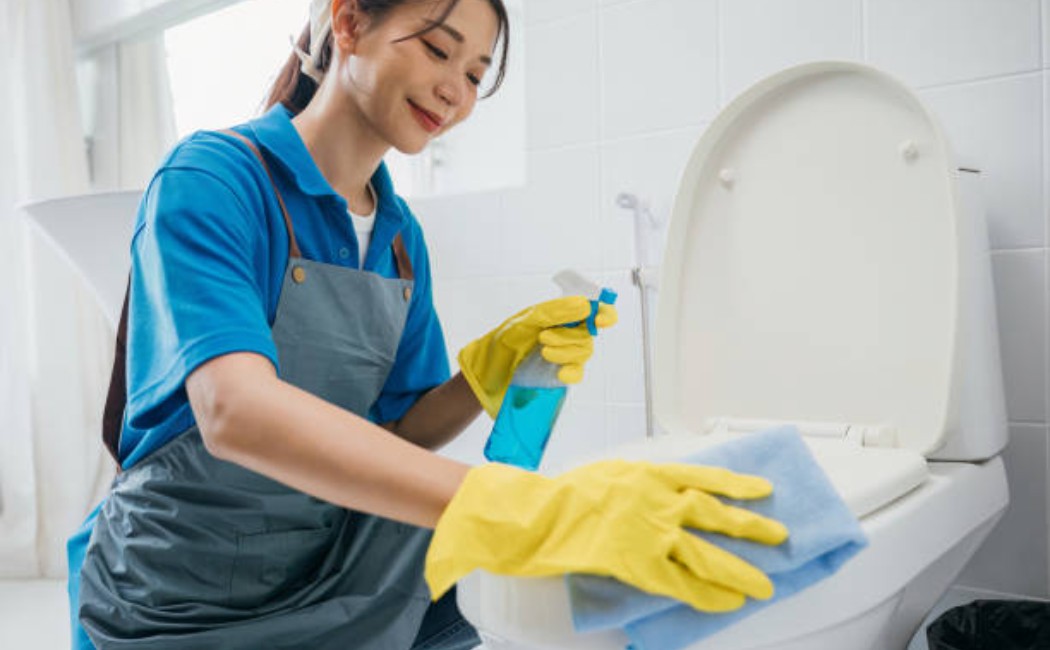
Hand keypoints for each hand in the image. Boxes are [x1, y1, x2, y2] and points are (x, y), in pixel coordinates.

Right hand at [425, 460, 788, 611]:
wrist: (540, 514)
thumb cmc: (568, 492)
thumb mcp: (612, 471)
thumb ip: (644, 482)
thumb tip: (670, 493)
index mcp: (651, 473)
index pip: (706, 476)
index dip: (738, 484)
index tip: (764, 489)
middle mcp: (659, 500)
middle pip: (716, 514)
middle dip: (751, 527)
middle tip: (779, 535)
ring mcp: (651, 533)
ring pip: (706, 552)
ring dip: (739, 569)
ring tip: (764, 584)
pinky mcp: (640, 564)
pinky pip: (683, 584)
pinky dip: (709, 594)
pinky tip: (729, 602)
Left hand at [458, 296, 617, 417]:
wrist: (488, 370)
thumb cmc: (505, 340)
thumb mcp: (527, 320)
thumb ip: (556, 312)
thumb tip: (585, 306)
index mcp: (563, 316)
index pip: (595, 311)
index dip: (604, 314)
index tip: (600, 319)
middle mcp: (568, 334)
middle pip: (589, 334)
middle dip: (569, 335)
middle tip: (543, 337)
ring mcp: (566, 355)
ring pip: (583, 352)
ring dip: (565, 351)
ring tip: (542, 351)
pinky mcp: (560, 375)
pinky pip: (577, 373)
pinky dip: (571, 371)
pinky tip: (559, 373)